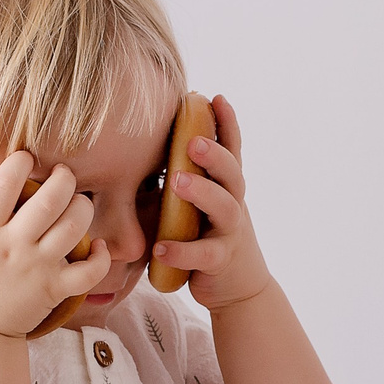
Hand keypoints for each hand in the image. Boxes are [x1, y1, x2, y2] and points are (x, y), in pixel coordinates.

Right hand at [0, 150, 109, 337]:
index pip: (4, 184)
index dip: (18, 162)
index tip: (24, 158)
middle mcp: (13, 246)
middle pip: (50, 200)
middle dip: (63, 178)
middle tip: (63, 174)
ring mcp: (38, 268)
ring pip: (74, 226)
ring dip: (83, 207)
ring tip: (79, 202)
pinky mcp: (56, 289)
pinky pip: (90, 270)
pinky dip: (100, 256)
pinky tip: (96, 245)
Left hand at [148, 96, 271, 308]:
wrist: (240, 287)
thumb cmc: (211, 236)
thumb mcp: (202, 204)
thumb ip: (186, 178)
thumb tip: (143, 146)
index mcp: (227, 187)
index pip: (231, 149)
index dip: (226, 123)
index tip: (214, 97)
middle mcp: (234, 204)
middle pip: (232, 172)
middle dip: (214, 154)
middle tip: (191, 141)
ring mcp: (231, 233)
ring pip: (224, 208)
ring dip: (201, 192)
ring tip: (176, 182)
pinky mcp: (221, 262)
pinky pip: (204, 254)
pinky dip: (181, 251)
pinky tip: (160, 248)